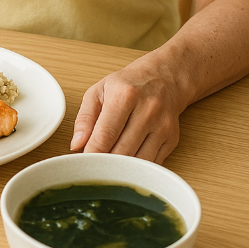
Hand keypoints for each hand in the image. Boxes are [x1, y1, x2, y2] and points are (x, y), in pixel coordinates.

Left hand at [70, 57, 184, 163]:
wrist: (164, 78)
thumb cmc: (127, 84)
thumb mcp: (99, 91)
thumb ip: (85, 118)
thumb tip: (77, 144)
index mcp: (126, 95)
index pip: (105, 135)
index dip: (92, 153)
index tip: (83, 162)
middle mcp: (148, 110)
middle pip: (122, 151)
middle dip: (105, 164)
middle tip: (93, 166)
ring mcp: (163, 126)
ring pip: (138, 162)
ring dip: (121, 169)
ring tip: (108, 167)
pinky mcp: (172, 139)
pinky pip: (151, 164)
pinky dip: (136, 169)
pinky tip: (126, 163)